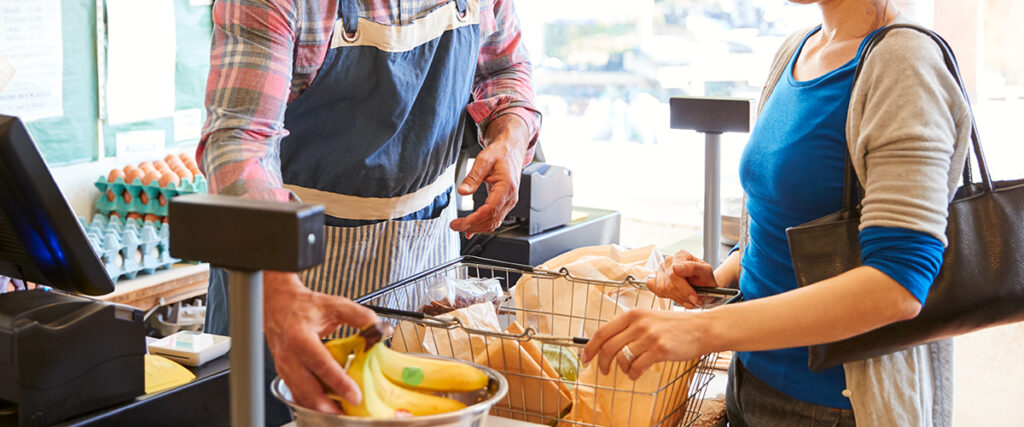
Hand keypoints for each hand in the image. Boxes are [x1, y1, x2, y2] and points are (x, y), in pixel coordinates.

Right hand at [263, 271, 376, 412]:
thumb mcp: (333, 304)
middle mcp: (289, 356)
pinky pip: (297, 392)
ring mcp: (284, 367)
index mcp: (300, 338)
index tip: (354, 395)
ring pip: (300, 395)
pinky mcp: (284, 373)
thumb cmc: (302, 305)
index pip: (322, 366)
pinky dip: (311, 402)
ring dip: (319, 407)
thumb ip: (357, 315)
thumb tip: (379, 327)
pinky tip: (326, 405)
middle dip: (327, 406)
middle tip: (346, 412)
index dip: (340, 383)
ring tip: (339, 413)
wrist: (278, 304)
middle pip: (308, 389)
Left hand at [450, 114, 530, 237]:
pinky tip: (470, 230)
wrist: (511, 151)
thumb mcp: (484, 160)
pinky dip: (482, 226)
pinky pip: (494, 219)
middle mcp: (510, 198)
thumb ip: (473, 177)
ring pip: (493, 223)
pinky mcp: (505, 204)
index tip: (457, 223)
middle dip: (472, 226)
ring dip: (476, 228)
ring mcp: (509, 202)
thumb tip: (462, 191)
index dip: (472, 220)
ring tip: (459, 227)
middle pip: (491, 221)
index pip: (489, 211)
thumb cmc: (499, 154)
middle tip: (454, 226)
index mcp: (507, 188)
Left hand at [580, 308, 709, 379]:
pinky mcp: (660, 350)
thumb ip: (629, 328)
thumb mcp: (648, 318)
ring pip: (622, 359)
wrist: (701, 328)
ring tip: (628, 370)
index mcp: (632, 314)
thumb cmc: (674, 326)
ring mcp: (649, 336)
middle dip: (601, 363)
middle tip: (603, 371)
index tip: (585, 359)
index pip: (602, 332)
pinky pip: (637, 367)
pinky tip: (636, 374)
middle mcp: (638, 323)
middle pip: (608, 347)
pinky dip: (633, 374)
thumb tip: (607, 343)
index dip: (590, 347)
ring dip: (622, 369)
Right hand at [646, 250, 717, 308]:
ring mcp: (660, 269)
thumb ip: (692, 268)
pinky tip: (677, 296)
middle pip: (668, 284)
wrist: (705, 286)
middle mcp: (668, 261)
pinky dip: (665, 295)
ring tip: (688, 300)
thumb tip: (675, 267)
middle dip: (683, 296)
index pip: (674, 275)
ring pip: (662, 289)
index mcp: (680, 256)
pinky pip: (652, 287)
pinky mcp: (655, 278)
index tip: (695, 298)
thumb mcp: (705, 272)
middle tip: (695, 301)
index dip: (685, 289)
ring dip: (677, 298)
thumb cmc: (705, 278)